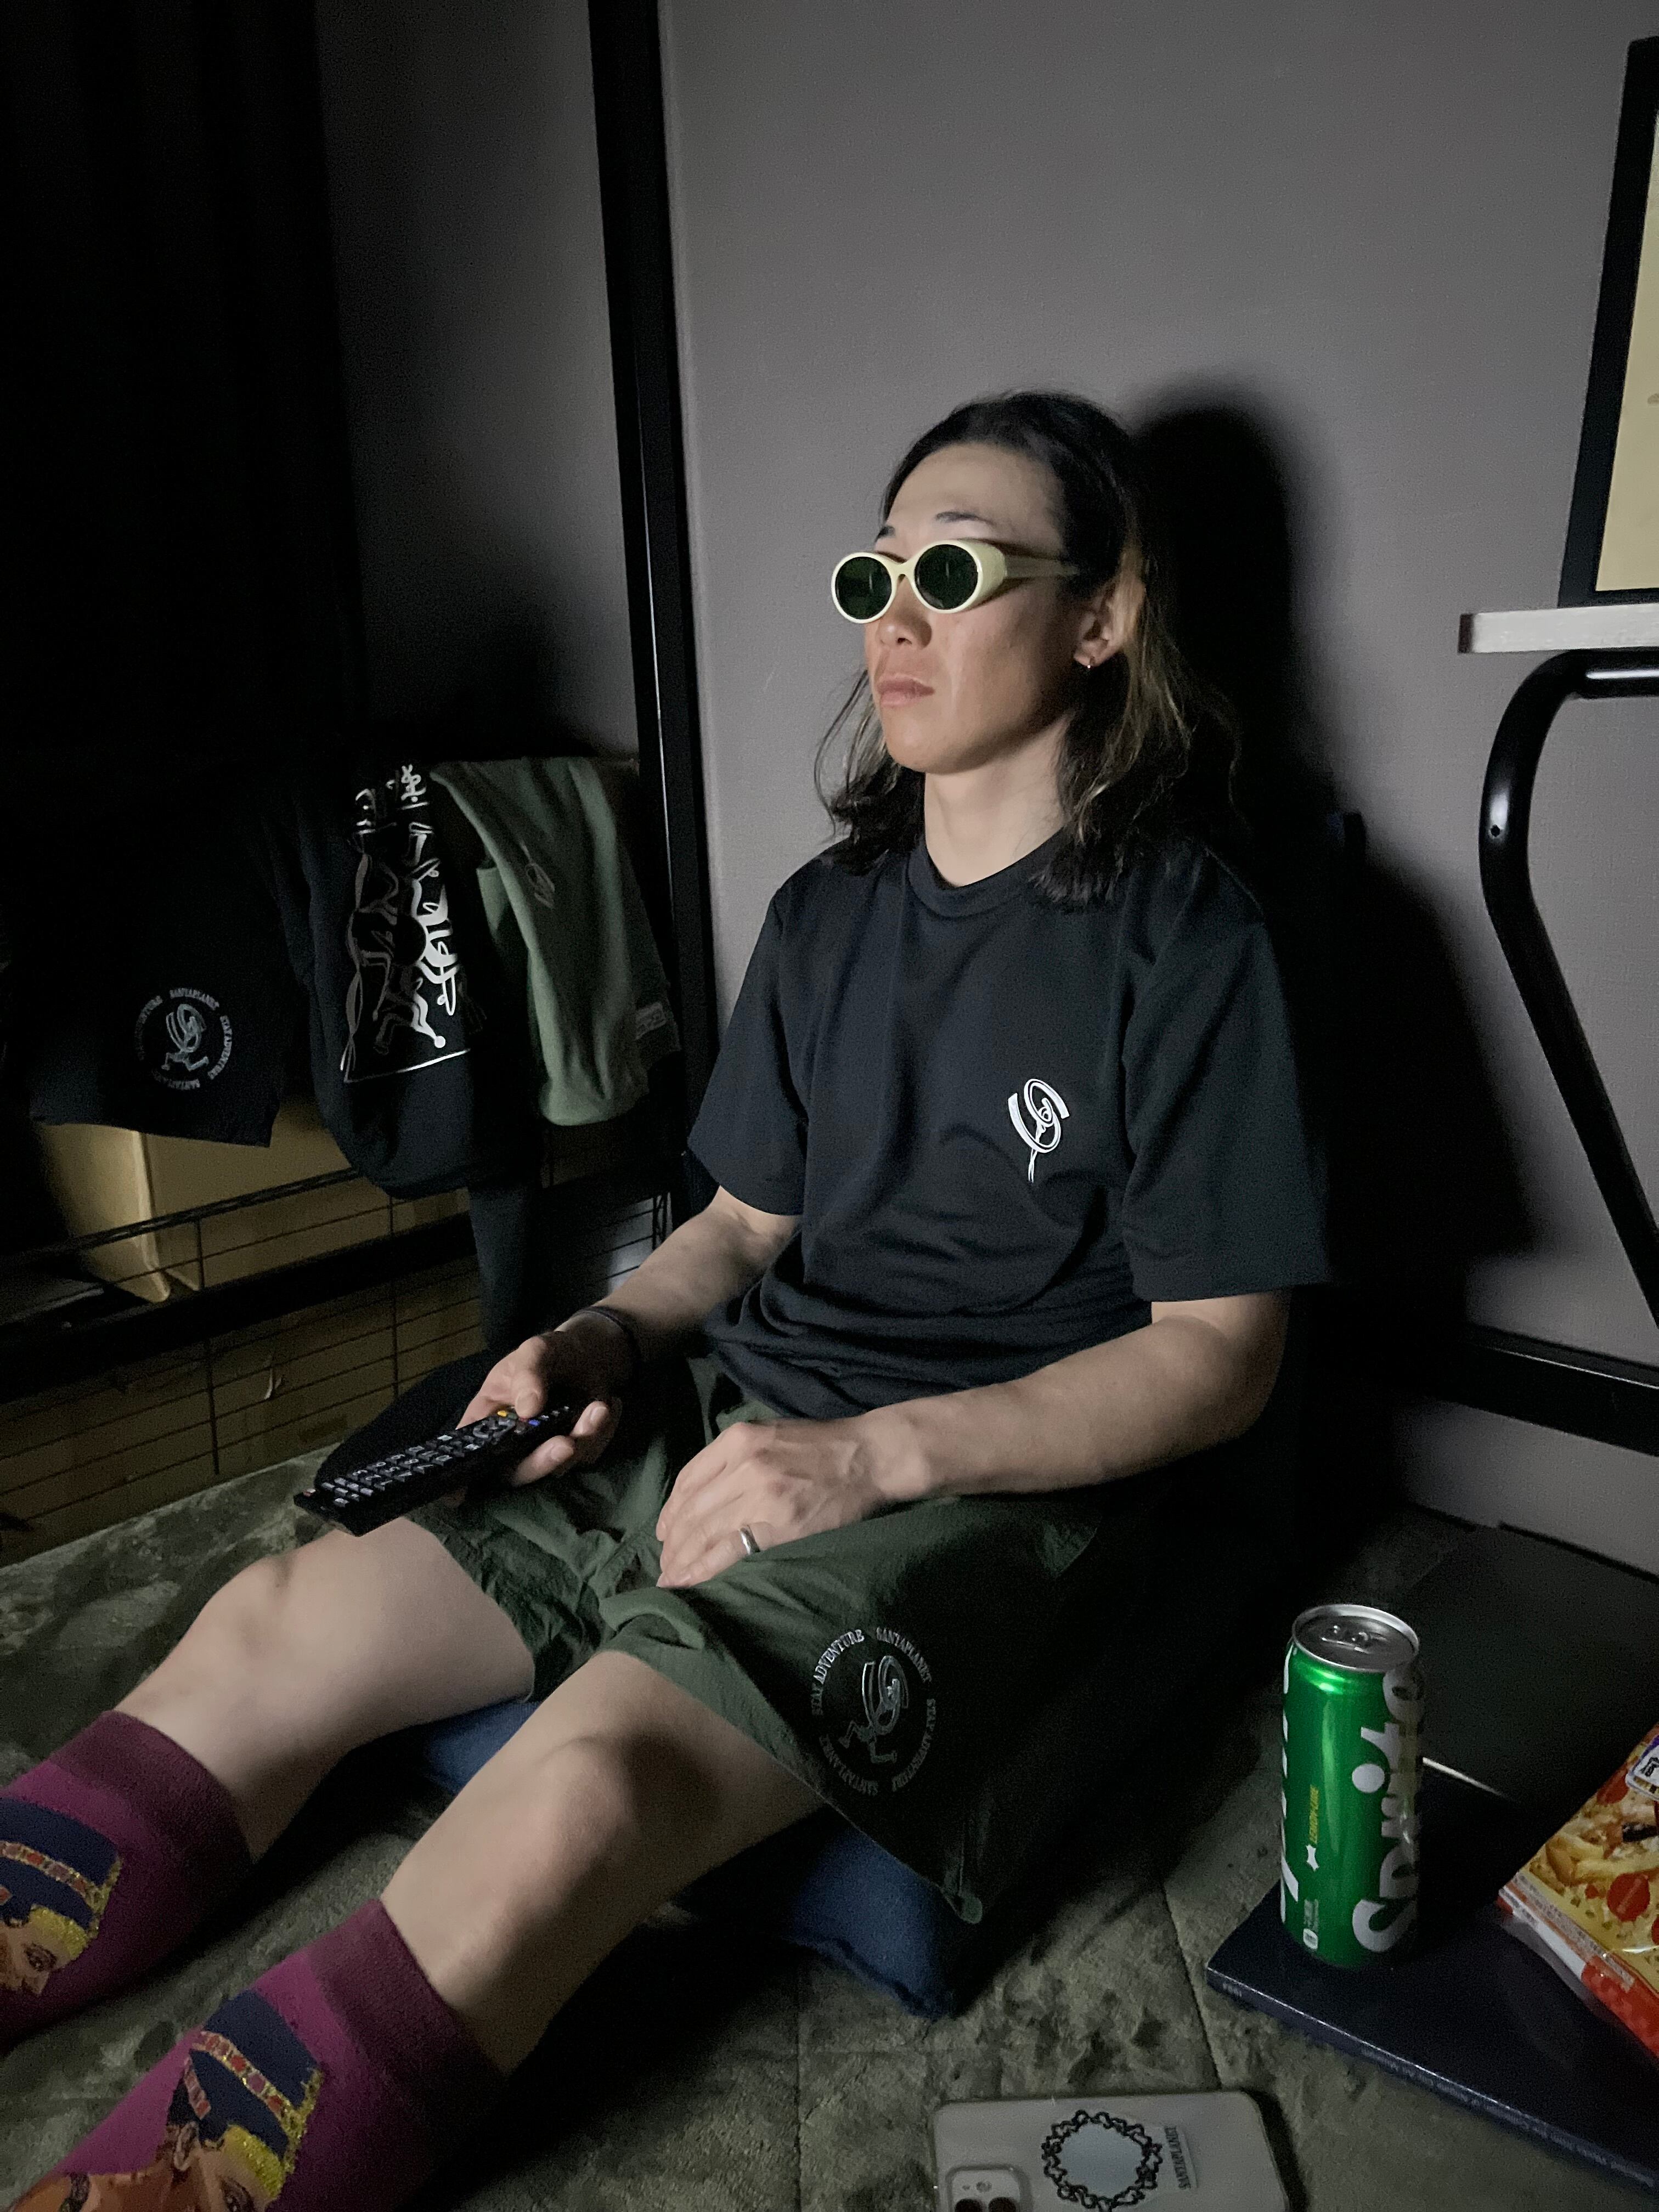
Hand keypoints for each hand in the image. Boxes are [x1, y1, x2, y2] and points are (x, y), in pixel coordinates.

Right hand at [455, 1316, 631, 1488]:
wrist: (587, 1355)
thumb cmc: (548, 1355)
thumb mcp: (535, 1352)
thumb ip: (528, 1374)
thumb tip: (527, 1409)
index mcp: (486, 1422)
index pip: (467, 1457)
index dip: (458, 1482)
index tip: (455, 1499)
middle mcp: (511, 1446)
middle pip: (517, 1472)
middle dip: (542, 1462)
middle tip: (566, 1444)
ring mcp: (544, 1452)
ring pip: (560, 1466)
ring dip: (583, 1439)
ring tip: (599, 1407)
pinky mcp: (576, 1453)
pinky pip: (590, 1454)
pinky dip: (604, 1431)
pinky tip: (610, 1404)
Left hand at [655, 1416, 891, 1586]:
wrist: (869, 1456)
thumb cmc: (823, 1446)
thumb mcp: (771, 1435)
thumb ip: (735, 1457)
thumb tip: (703, 1494)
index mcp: (738, 1440)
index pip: (688, 1480)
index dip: (669, 1511)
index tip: (663, 1533)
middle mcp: (743, 1465)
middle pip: (690, 1510)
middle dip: (671, 1543)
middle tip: (663, 1565)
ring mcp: (760, 1496)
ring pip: (703, 1532)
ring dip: (681, 1559)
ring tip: (671, 1578)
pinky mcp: (779, 1526)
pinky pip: (728, 1552)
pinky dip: (702, 1569)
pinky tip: (690, 1580)